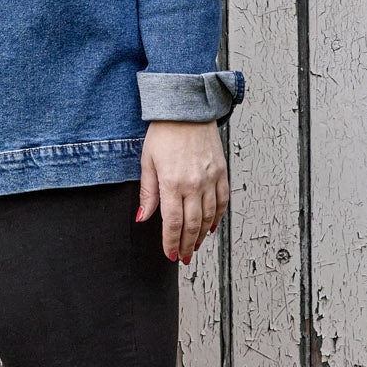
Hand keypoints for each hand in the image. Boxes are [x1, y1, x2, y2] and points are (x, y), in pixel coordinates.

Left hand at [139, 120, 227, 262]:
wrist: (187, 109)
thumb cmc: (164, 132)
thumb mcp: (147, 161)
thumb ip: (148, 192)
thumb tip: (143, 217)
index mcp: (173, 182)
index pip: (173, 222)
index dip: (171, 242)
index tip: (170, 254)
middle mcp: (194, 183)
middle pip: (192, 224)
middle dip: (187, 245)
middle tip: (183, 257)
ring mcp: (210, 178)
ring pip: (209, 216)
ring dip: (202, 235)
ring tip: (195, 245)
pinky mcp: (221, 172)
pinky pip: (222, 201)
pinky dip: (217, 217)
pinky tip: (211, 226)